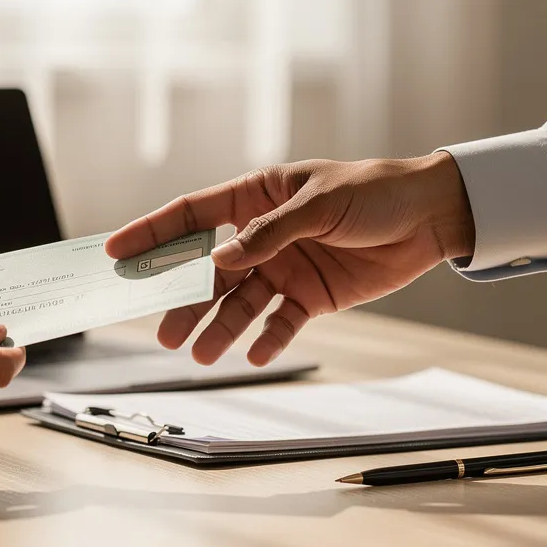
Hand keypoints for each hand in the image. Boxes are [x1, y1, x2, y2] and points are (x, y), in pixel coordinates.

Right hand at [105, 153, 473, 365]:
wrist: (430, 217)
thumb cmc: (374, 192)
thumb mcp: (320, 204)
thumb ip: (269, 234)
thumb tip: (220, 262)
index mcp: (256, 197)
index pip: (192, 216)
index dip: (152, 234)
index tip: (115, 254)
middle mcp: (262, 237)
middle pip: (208, 272)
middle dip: (182, 301)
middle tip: (161, 330)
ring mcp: (284, 268)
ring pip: (239, 304)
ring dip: (219, 328)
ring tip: (200, 355)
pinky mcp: (311, 297)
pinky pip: (280, 323)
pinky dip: (266, 340)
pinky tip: (253, 354)